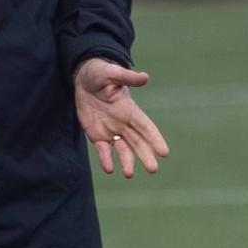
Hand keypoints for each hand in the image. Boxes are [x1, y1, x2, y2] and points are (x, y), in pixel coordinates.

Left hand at [74, 58, 169, 178]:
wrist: (83, 79)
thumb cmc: (100, 73)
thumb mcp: (112, 73)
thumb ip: (127, 77)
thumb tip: (145, 76)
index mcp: (130, 110)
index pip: (146, 127)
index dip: (155, 139)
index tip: (164, 152)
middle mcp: (124, 123)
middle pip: (138, 142)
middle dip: (145, 155)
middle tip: (152, 169)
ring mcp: (111, 130)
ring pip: (123, 149)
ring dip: (127, 161)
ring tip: (128, 174)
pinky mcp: (97, 135)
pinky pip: (103, 150)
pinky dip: (106, 159)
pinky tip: (109, 169)